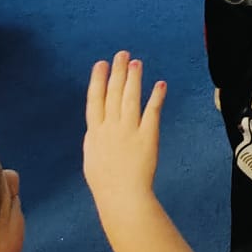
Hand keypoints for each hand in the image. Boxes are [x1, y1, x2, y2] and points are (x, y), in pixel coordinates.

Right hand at [83, 52, 166, 209]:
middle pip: (114, 93)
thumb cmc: (105, 182)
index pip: (95, 100)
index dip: (98, 80)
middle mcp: (110, 128)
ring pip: (131, 98)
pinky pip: (152, 111)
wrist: (121, 197)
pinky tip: (160, 84)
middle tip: (122, 54)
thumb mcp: (91, 157)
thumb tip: (95, 125)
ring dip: (134, 78)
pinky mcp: (147, 136)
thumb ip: (94, 138)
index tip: (100, 64)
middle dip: (117, 72)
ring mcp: (129, 130)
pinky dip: (156, 97)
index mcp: (94, 132)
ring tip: (137, 62)